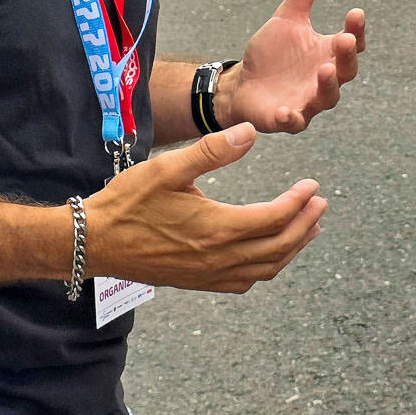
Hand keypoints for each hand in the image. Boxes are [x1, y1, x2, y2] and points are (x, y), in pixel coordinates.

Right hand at [84, 123, 324, 292]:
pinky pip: (244, 282)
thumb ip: (212, 150)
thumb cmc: (128, 202)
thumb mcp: (168, 167)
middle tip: (321, 204)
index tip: (313, 185)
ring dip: (292, 248)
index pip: (274, 218)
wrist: (94, 242)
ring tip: (308, 229)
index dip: (299, 202)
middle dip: (305, 225)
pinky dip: (266, 268)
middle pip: (278, 247)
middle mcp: (218, 258)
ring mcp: (208, 275)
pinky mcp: (197, 281)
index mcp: (217, 228)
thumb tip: (250, 132)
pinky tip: (269, 256)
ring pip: (265, 268)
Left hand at [219, 0, 365, 133]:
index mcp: (327, 53)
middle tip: (344, 40)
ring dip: (327, 85)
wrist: (243, 84)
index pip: (352, 42)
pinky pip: (294, 122)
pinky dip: (291, 118)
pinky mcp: (287, 118)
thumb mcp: (288, 16)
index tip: (355, 13)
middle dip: (346, 57)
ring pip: (327, 97)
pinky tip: (285, 111)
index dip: (356, 30)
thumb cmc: (273, 53)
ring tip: (323, 70)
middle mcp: (325, 78)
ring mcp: (308, 100)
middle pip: (346, 71)